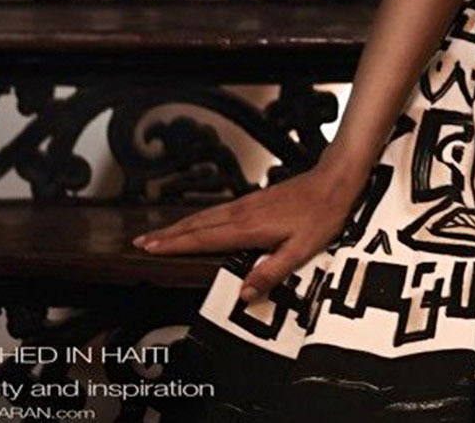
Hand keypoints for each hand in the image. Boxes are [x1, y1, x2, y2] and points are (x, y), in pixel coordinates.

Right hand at [132, 164, 366, 302]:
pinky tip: (196, 222)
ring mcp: (247, 204)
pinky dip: (197, 218)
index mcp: (249, 228)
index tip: (150, 249)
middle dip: (167, 235)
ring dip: (179, 226)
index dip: (176, 245)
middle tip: (139, 243)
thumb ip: (272, 272)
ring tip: (159, 234)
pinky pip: (216, 211)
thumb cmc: (322, 215)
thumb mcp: (302, 250)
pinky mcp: (254, 200)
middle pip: (196, 225)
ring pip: (204, 216)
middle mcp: (242, 213)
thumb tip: (245, 293)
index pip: (204, 239)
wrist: (335, 180)